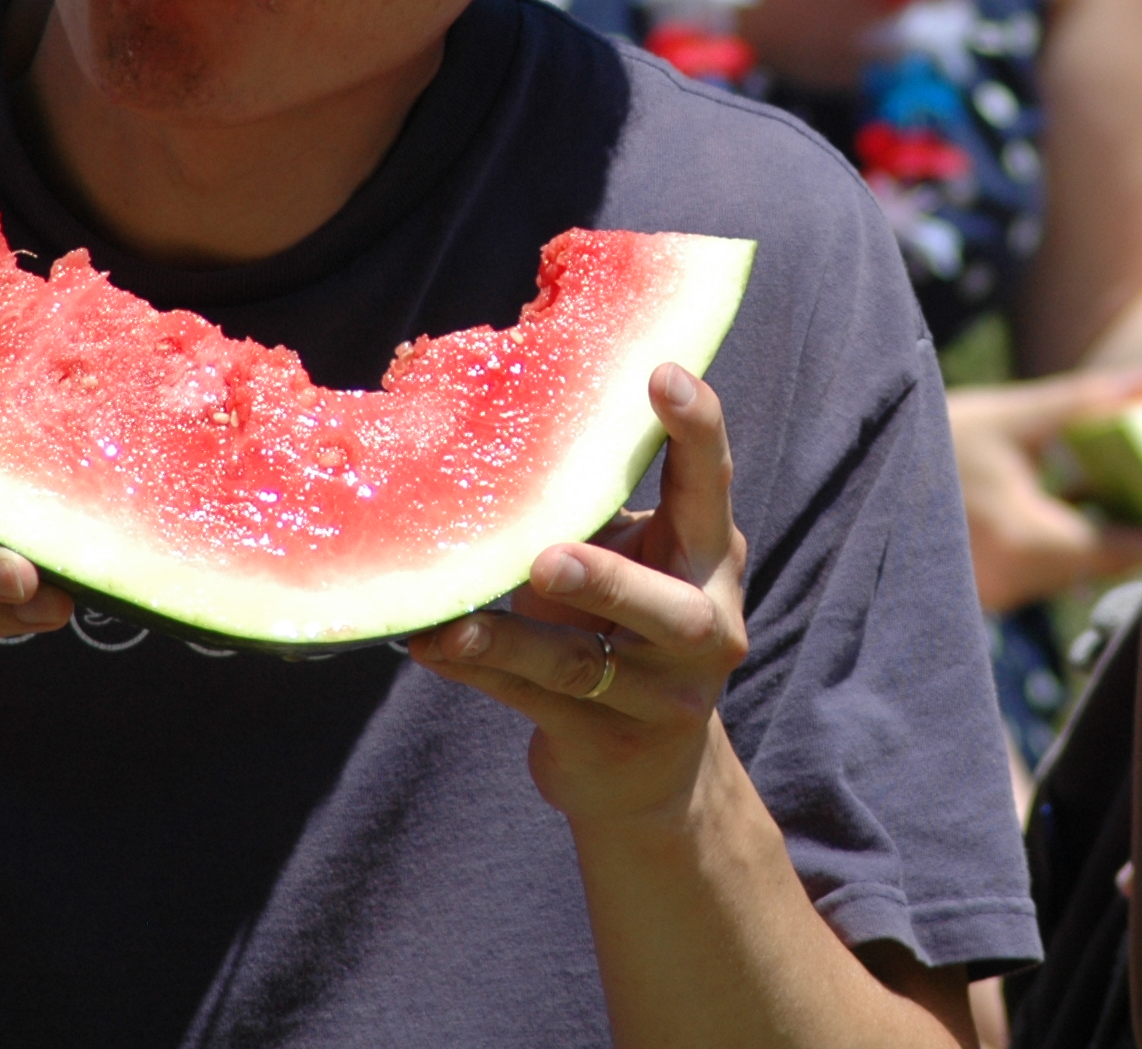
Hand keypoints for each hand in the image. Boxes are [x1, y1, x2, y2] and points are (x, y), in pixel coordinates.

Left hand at [413, 363, 748, 823]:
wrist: (649, 769)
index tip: (661, 372)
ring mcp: (660, 696)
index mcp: (709, 558)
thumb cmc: (622, 625)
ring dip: (513, 641)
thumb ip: (593, 503)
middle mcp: (703, 628)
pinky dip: (479, 670)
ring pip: (581, 665)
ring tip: (452, 625)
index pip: (710, 486)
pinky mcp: (606, 743)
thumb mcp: (630, 559)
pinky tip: (431, 648)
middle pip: (664, 606)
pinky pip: (534, 701)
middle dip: (608, 581)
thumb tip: (510, 406)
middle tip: (549, 558)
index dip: (695, 428)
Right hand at [949, 369, 1141, 613]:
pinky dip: (1062, 542)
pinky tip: (1065, 502)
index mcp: (1026, 537)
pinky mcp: (989, 592)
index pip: (1120, 550)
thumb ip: (1081, 403)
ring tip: (1110, 485)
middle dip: (1129, 524)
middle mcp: (1016, 579)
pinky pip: (1045, 572)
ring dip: (1095, 533)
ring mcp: (1000, 593)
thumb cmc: (938, 443)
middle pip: (1101, 564)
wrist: (864, 483)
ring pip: (1074, 570)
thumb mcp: (1011, 417)